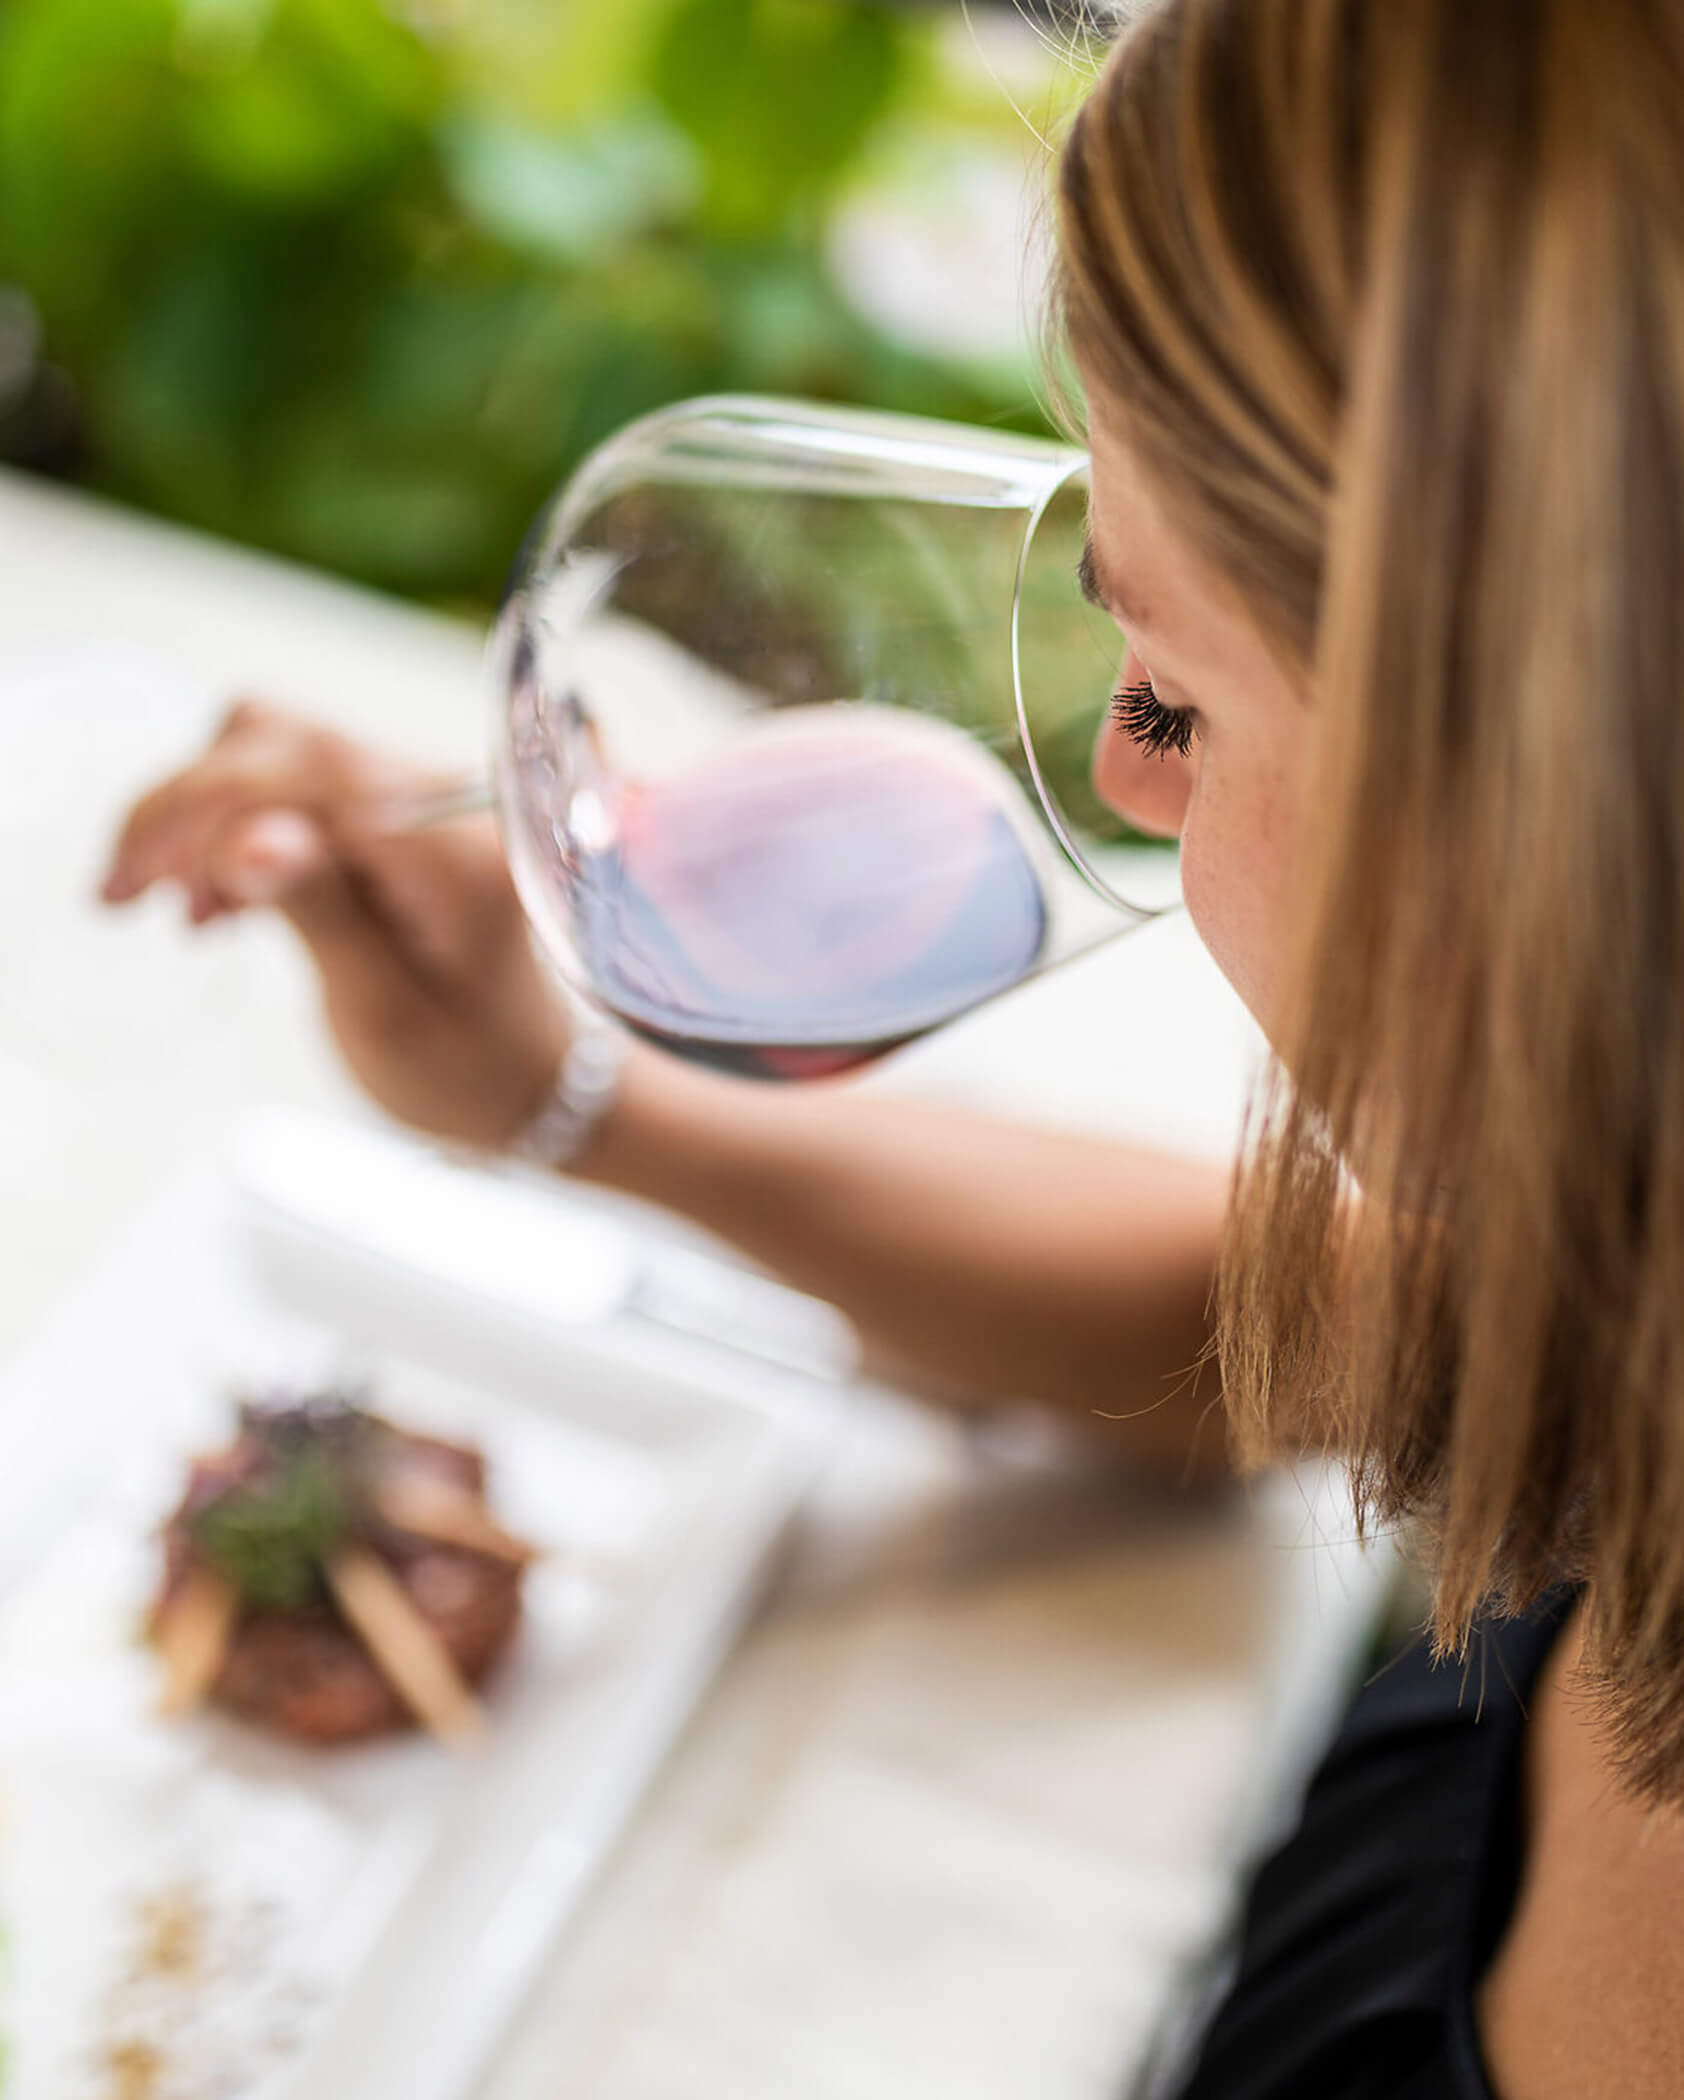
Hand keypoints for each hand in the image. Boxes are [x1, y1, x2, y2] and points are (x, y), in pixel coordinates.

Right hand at [102, 701, 568, 1145]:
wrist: (530, 1080)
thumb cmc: (467, 1068)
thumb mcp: (385, 1015)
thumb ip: (321, 913)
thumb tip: (247, 838)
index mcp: (455, 848)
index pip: (304, 770)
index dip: (195, 807)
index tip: (125, 880)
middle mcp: (444, 799)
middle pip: (280, 740)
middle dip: (184, 809)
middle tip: (124, 896)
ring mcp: (420, 796)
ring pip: (275, 750)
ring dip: (204, 819)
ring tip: (188, 913)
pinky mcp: (395, 811)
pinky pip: (296, 783)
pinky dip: (237, 829)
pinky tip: (220, 901)